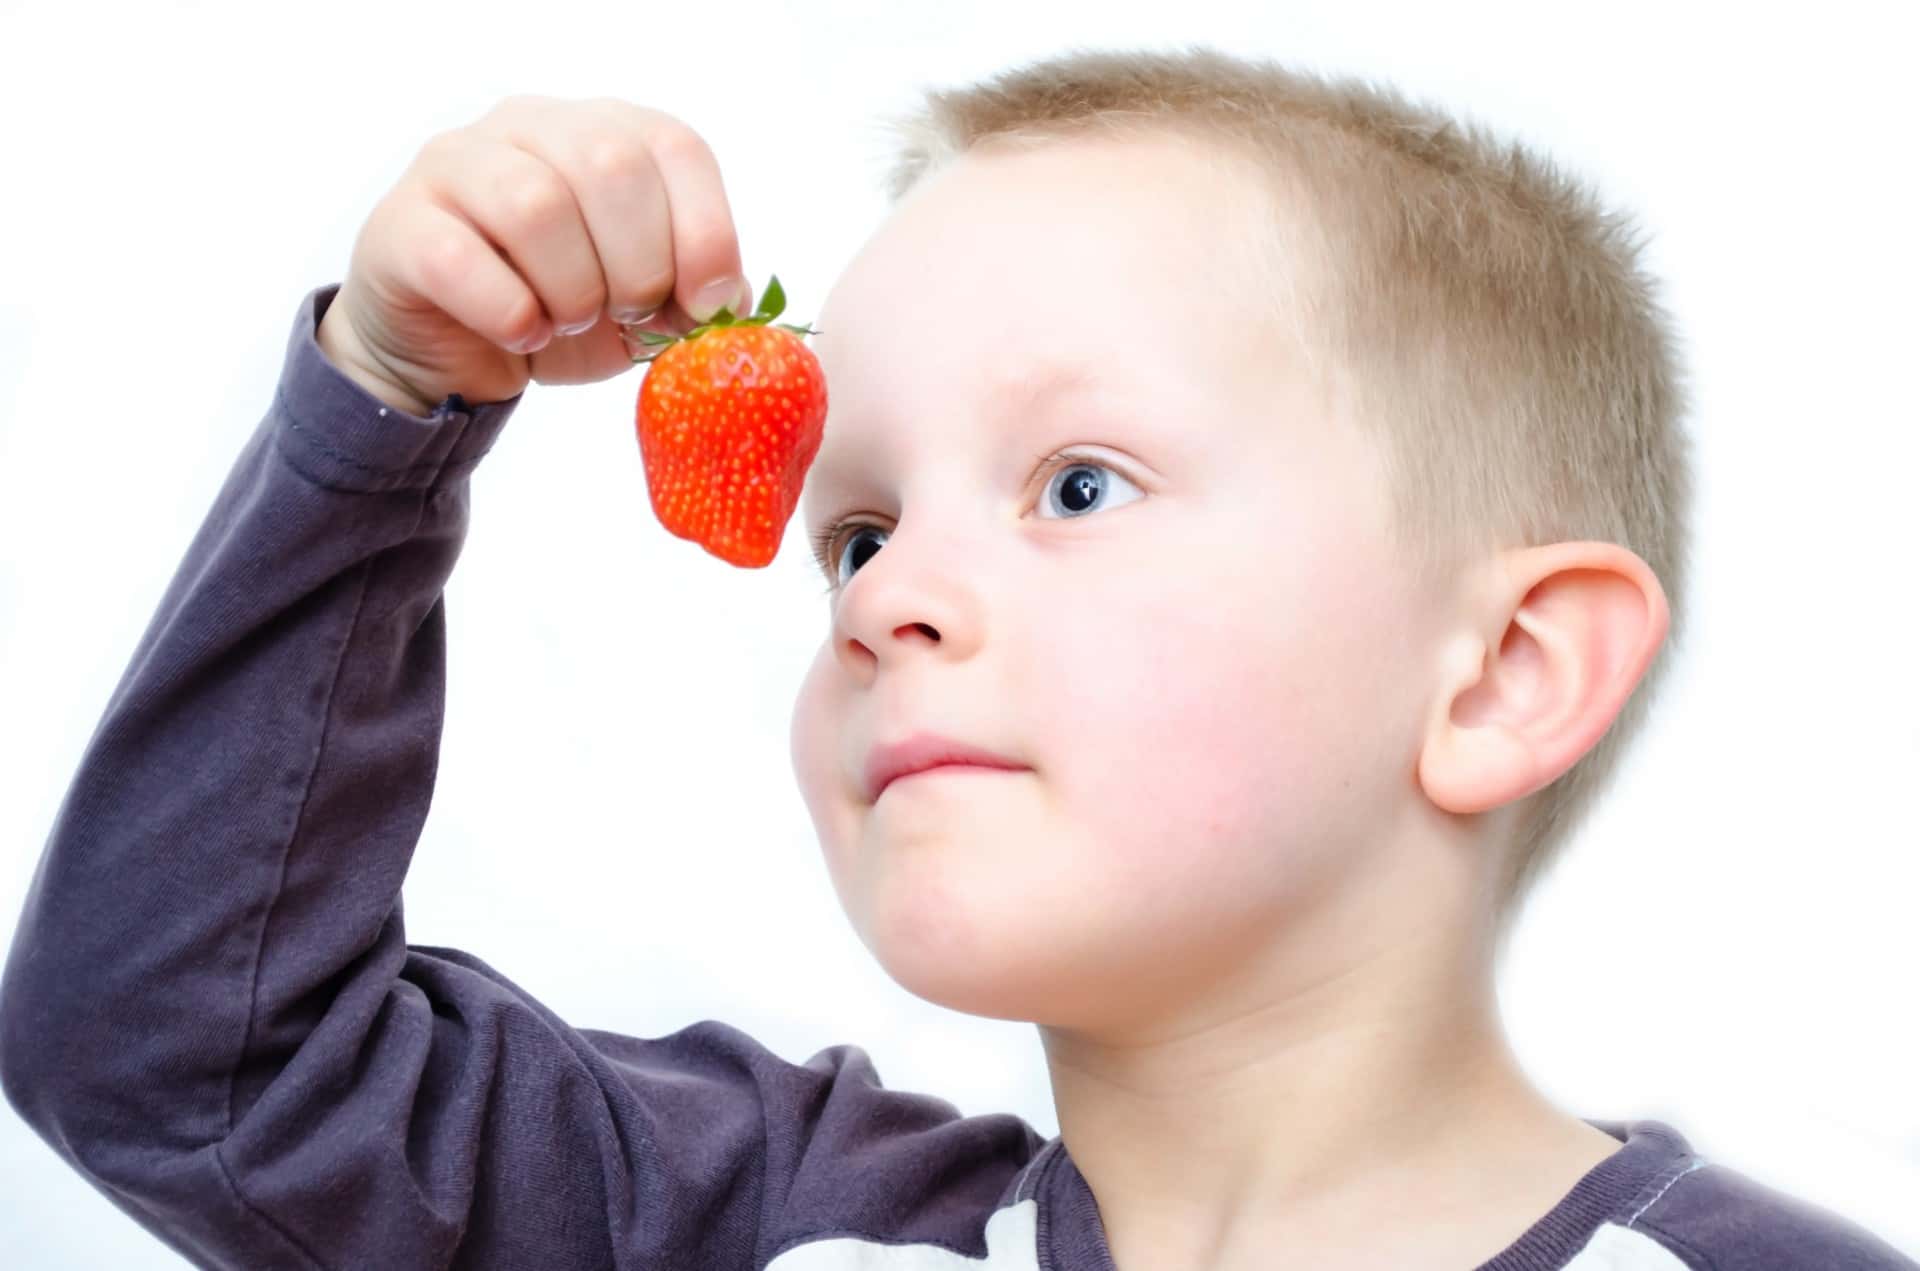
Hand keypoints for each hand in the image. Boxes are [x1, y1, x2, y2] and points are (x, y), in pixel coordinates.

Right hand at [316, 94, 752, 414]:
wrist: (458, 353)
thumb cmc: (559, 313)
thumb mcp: (646, 310)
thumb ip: (697, 294)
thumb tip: (733, 300)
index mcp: (606, 131)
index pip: (676, 147)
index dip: (705, 232)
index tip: (704, 303)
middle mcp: (532, 125)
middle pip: (609, 166)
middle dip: (638, 266)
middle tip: (627, 315)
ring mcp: (458, 163)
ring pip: (535, 205)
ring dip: (571, 291)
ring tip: (566, 321)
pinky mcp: (404, 221)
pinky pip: (462, 259)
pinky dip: (509, 313)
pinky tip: (520, 333)